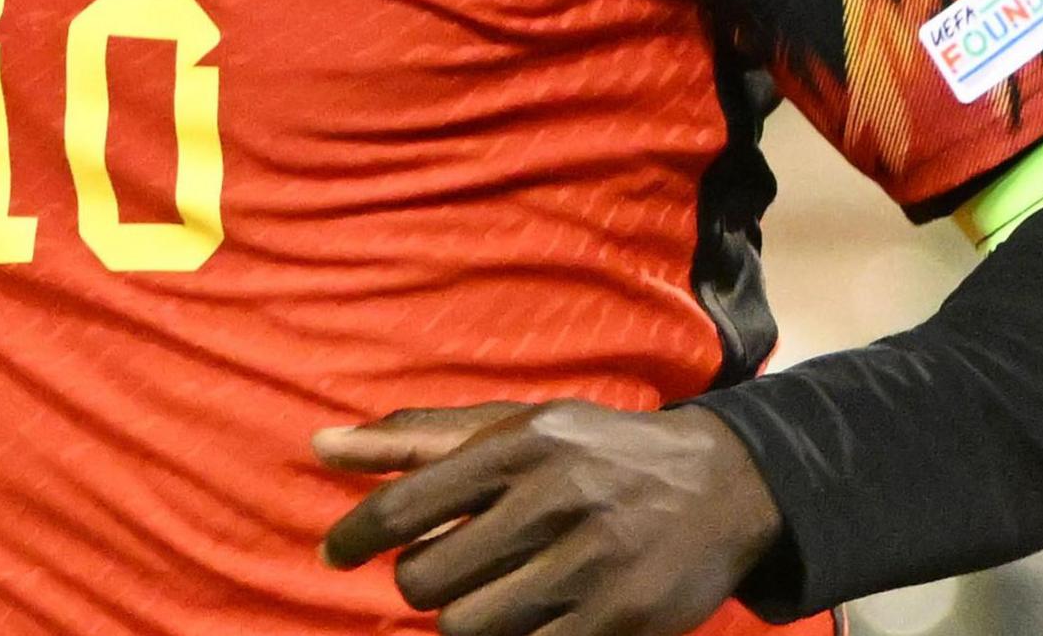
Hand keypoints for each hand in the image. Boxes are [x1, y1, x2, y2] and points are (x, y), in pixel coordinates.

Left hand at [316, 400, 783, 635]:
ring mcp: (591, 566)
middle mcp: (553, 501)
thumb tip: (319, 447)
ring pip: (469, 627)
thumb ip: (416, 438)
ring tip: (489, 595)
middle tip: (445, 572)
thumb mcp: (515, 427)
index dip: (355, 537)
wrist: (723, 485)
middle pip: (428, 580)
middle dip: (422, 584)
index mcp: (519, 445)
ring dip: (465, 619)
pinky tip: (529, 619)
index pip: (406, 506)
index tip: (335, 554)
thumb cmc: (596, 453)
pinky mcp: (622, 622)